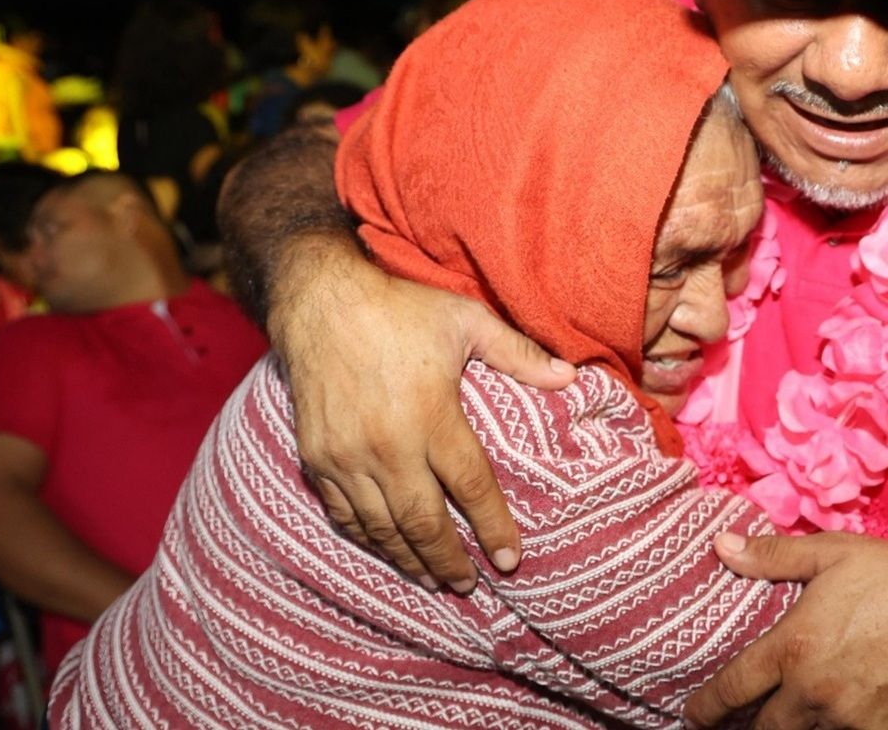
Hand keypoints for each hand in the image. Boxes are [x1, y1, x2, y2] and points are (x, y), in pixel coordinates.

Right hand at [274, 237, 575, 589]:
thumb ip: (519, 354)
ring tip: (432, 580)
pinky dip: (368, 538)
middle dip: (450, 562)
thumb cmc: (399, 309)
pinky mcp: (318, 457)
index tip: (510, 560)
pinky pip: (344, 513)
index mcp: (432, 416)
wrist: (320, 301)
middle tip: (470, 586)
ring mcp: (348, 457)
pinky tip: (385, 548)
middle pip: (425, 523)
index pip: (472, 488)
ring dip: (409, 560)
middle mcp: (389, 446)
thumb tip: (570, 378)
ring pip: (382, 528)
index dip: (493, 528)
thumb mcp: (467, 321)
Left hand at [685, 532, 887, 728]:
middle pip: (764, 729)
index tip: (692, 716)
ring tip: (783, 721)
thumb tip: (722, 546)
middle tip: (735, 725)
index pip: (733, 688)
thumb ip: (772, 556)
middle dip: (747, 729)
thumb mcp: (830, 553)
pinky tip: (833, 722)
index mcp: (793, 647)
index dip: (706, 707)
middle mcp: (812, 691)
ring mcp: (847, 719)